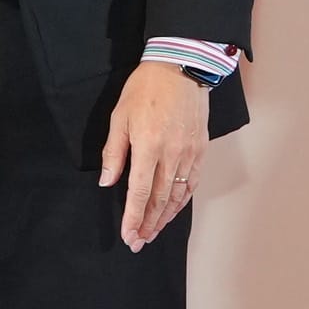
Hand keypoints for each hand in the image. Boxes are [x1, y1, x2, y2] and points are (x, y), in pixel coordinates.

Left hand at [97, 62, 214, 248]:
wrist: (181, 66)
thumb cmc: (145, 88)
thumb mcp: (119, 116)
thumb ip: (114, 152)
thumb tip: (107, 182)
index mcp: (149, 146)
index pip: (140, 192)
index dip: (134, 217)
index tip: (128, 235)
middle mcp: (172, 154)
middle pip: (160, 200)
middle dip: (148, 224)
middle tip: (138, 242)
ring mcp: (189, 153)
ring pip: (178, 195)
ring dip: (165, 218)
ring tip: (153, 233)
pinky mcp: (200, 149)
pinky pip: (192, 182)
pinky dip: (183, 201)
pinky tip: (174, 211)